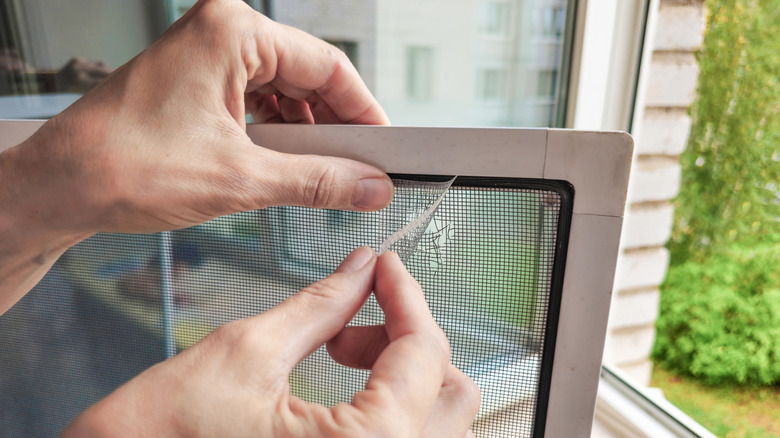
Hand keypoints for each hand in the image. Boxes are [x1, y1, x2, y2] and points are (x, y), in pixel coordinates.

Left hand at [0, 0, 392, 308]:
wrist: (58, 188)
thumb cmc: (123, 166)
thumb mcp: (240, 179)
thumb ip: (317, 180)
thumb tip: (368, 185)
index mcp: (232, 33)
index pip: (328, 66)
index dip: (365, 112)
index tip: (387, 149)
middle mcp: (219, 34)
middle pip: (307, 77)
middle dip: (336, 128)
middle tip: (362, 170)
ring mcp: (205, 57)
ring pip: (284, 92)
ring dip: (307, 135)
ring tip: (326, 176)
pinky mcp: (195, 83)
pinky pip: (256, 103)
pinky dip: (278, 136)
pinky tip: (288, 166)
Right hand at [62, 248, 479, 436]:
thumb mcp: (248, 351)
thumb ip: (322, 304)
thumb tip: (363, 269)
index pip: (423, 353)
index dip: (406, 294)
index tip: (387, 267)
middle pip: (449, 394)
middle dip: (410, 336)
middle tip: (365, 304)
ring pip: (436, 423)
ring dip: (405, 372)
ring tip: (345, 344)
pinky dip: (391, 405)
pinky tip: (345, 379)